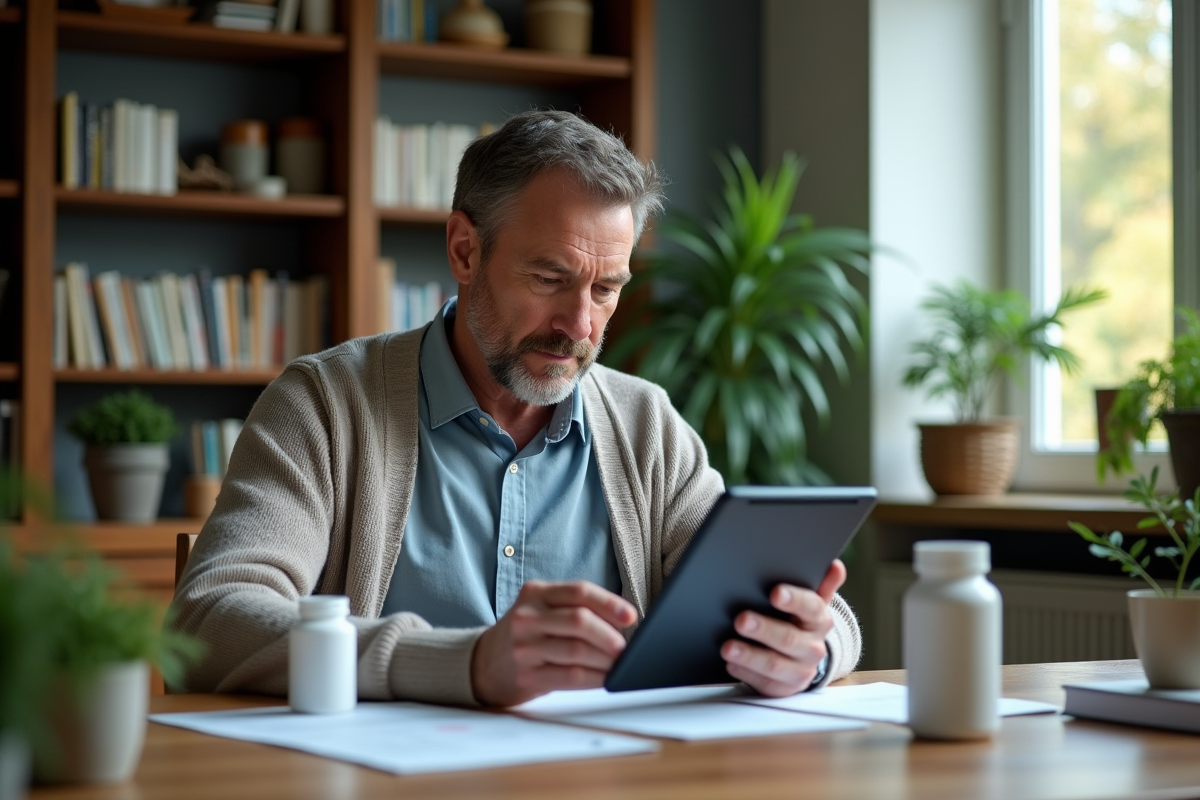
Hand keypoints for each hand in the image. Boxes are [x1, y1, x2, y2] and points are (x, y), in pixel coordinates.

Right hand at [471, 580, 637, 706]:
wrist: (485, 663)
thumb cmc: (528, 634)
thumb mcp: (543, 610)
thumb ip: (576, 609)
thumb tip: (625, 622)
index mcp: (536, 593)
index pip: (579, 591)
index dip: (609, 603)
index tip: (631, 616)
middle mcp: (527, 617)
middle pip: (579, 621)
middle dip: (609, 636)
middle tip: (626, 648)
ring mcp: (524, 647)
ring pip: (577, 651)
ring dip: (606, 660)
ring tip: (620, 664)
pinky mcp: (527, 676)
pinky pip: (570, 677)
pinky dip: (595, 678)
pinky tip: (606, 679)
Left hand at [720, 559, 846, 696]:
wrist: (801, 659)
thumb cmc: (799, 622)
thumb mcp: (809, 603)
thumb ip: (820, 584)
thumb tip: (835, 566)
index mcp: (819, 620)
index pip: (811, 608)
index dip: (794, 600)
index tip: (775, 593)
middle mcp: (813, 647)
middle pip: (789, 638)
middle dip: (764, 629)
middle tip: (741, 619)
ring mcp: (800, 671)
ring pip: (774, 665)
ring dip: (750, 656)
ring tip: (728, 647)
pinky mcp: (783, 689)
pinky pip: (764, 683)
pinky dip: (745, 673)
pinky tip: (731, 664)